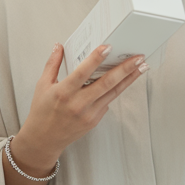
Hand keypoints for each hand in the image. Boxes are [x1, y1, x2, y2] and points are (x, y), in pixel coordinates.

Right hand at [10, 44, 148, 173]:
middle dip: (125, 69)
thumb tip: (58, 45)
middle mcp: (78, 103)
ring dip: (129, 79)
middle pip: (106, 83)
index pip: (83, 72)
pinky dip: (115, 90)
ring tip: (142, 67)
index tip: (109, 47)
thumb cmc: (42, 111)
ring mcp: (88, 114)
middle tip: (139, 58)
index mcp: (64, 92)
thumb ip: (52, 64)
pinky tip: (124, 80)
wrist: (44, 139)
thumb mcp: (43, 85)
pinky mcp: (94, 121)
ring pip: (113, 93)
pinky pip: (107, 102)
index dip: (96, 59)